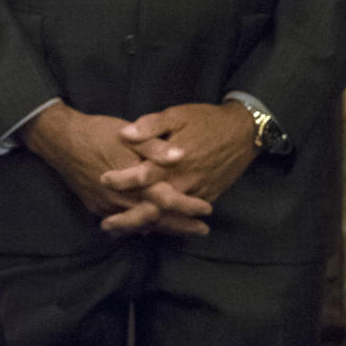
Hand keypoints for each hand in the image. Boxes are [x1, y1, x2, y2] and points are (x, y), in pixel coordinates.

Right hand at [22, 101, 212, 235]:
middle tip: (203, 231)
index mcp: (134, 180)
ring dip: (163, 229)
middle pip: (157, 220)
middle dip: (181, 226)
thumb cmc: (97, 133)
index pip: (167, 200)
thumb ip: (156, 147)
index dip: (188, 206)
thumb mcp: (128, 134)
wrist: (60, 140)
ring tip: (182, 231)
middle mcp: (122, 199)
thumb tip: (182, 155)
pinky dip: (139, 225)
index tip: (207, 209)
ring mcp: (107, 207)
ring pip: (140, 224)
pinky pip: (122, 222)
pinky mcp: (96, 207)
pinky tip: (149, 225)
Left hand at [99, 99, 254, 232]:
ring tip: (121, 231)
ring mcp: (197, 192)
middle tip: (105, 225)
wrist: (243, 131)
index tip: (103, 180)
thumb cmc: (206, 120)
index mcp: (173, 160)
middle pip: (153, 205)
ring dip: (145, 224)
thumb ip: (151, 126)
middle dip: (129, 217)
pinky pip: (184, 215)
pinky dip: (167, 223)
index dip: (121, 179)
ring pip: (168, 215)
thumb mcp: (177, 115)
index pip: (142, 175)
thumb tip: (125, 134)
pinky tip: (150, 227)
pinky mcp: (207, 196)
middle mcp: (184, 181)